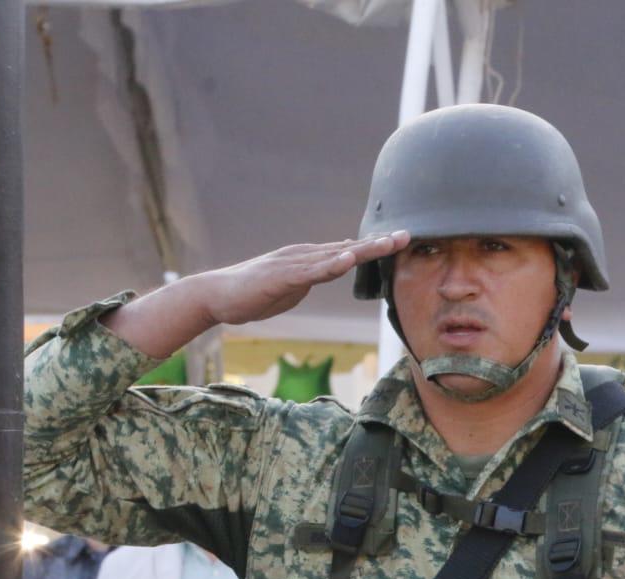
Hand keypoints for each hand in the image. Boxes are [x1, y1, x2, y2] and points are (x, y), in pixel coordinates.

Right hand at [197, 233, 409, 325]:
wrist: (217, 296)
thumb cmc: (254, 293)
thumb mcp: (294, 286)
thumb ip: (315, 276)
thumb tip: (333, 268)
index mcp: (309, 259)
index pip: (348, 251)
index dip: (375, 246)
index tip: (401, 240)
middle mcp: (304, 255)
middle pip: (347, 248)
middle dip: (378, 243)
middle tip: (407, 235)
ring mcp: (292, 264)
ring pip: (333, 255)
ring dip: (361, 249)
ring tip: (387, 243)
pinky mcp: (280, 277)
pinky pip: (310, 271)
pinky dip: (330, 265)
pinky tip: (347, 259)